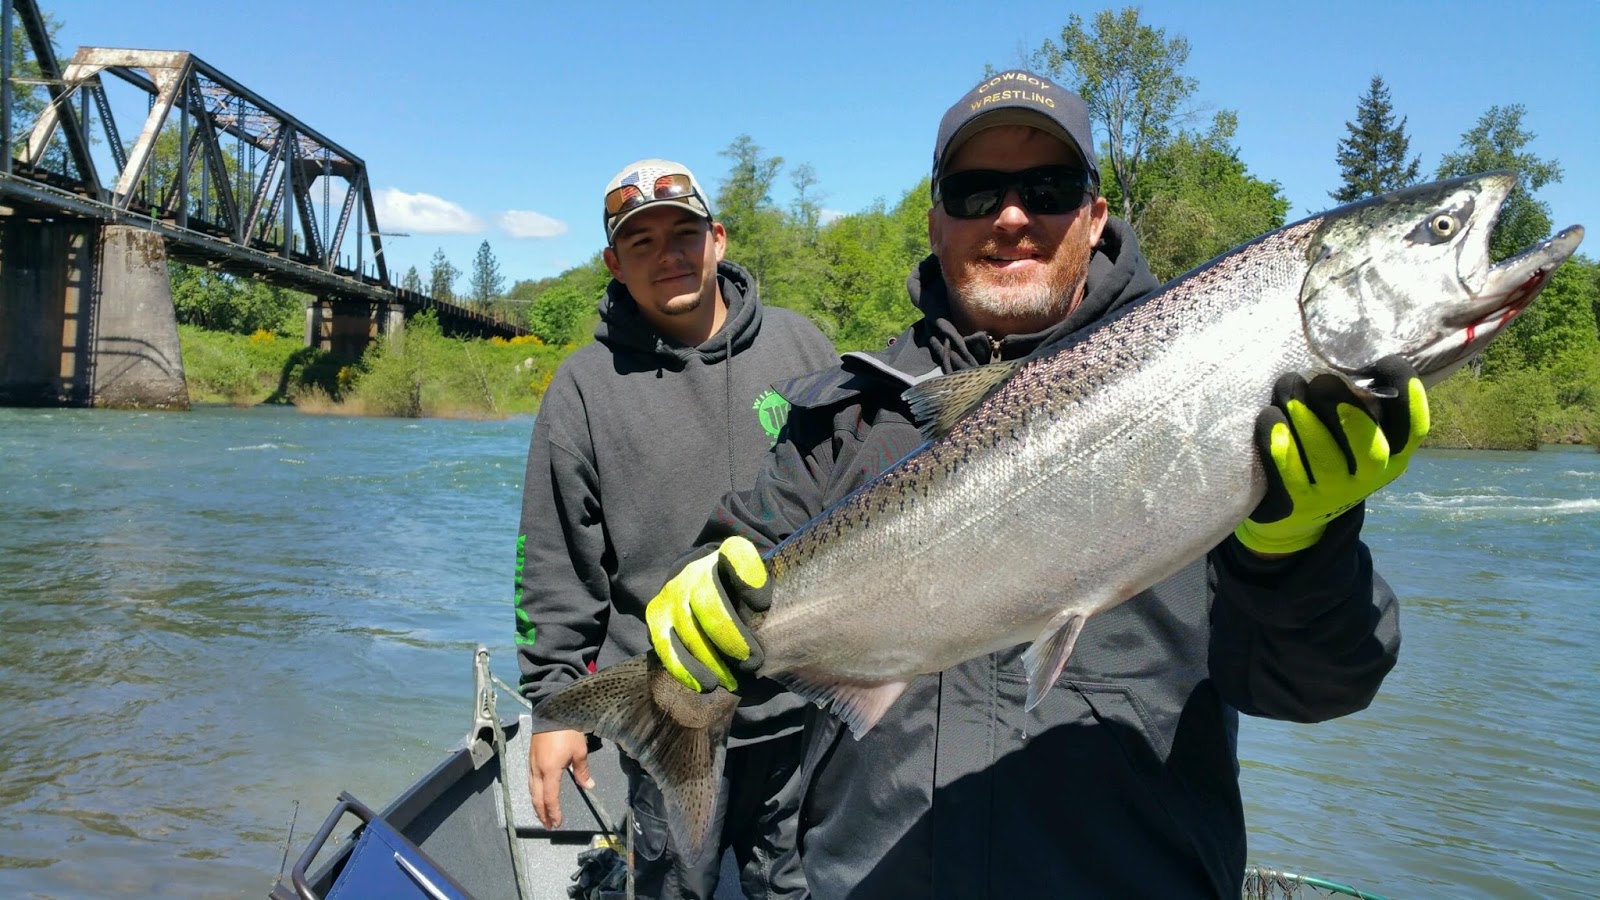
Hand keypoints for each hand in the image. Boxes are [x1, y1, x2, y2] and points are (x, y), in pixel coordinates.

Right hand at [528, 729, 593, 829]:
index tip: (557, 823)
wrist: (552, 711)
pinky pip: (530, 781)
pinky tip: (538, 794)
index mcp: (550, 771)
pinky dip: (534, 792)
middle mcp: (537, 770)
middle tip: (547, 825)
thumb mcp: (580, 751)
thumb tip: (589, 786)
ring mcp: (532, 764)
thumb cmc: (567, 731)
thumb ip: (583, 771)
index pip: (550, 798)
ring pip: (531, 790)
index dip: (554, 812)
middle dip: (542, 813)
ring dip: (536, 804)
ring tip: (542, 814)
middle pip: (536, 798)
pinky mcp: (531, 758)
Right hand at [645, 536, 772, 691]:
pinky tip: (706, 684)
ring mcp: (671, 592)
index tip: (762, 603)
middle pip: (708, 600)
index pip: (735, 554)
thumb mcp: (758, 584)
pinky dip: (686, 670)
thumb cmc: (739, 590)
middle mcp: (695, 569)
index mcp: (725, 554)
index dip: (748, 576)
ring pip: (687, 629)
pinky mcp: (656, 616)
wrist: (699, 582)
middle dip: (730, 636)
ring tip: (734, 682)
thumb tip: (781, 631)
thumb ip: (770, 597)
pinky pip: (666, 647)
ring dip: (712, 660)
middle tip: (753, 661)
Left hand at [1235, 356, 1429, 555]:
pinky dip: (1278, 442)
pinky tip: (1270, 417)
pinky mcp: (1297, 503)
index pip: (1414, 427)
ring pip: (1325, 457)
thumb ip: (1357, 400)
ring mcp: (1333, 494)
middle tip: (1321, 380)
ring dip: (1304, 417)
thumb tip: (1344, 352)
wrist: (1294, 514)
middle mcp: (1370, 477)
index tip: (1383, 361)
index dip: (1407, 393)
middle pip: (1369, 445)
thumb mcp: (1351, 431)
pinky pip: (1289, 472)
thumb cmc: (1326, 453)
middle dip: (1345, 406)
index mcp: (1393, 454)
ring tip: (1287, 385)